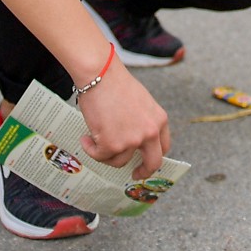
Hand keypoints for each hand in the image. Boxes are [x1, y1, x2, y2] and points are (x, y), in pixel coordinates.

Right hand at [76, 61, 170, 179]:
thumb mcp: (141, 103)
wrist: (100, 75)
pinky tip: (86, 137)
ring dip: (106, 154)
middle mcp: (149, 133)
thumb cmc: (116, 84)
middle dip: (143, 172)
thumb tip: (135, 140)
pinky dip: (90, 149)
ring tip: (95, 138)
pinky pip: (100, 156)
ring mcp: (132, 140)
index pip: (164, 147)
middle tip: (134, 174)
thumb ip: (143, 121)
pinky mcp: (112, 145)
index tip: (146, 162)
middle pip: (152, 163)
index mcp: (159, 120)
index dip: (154, 157)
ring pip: (119, 161)